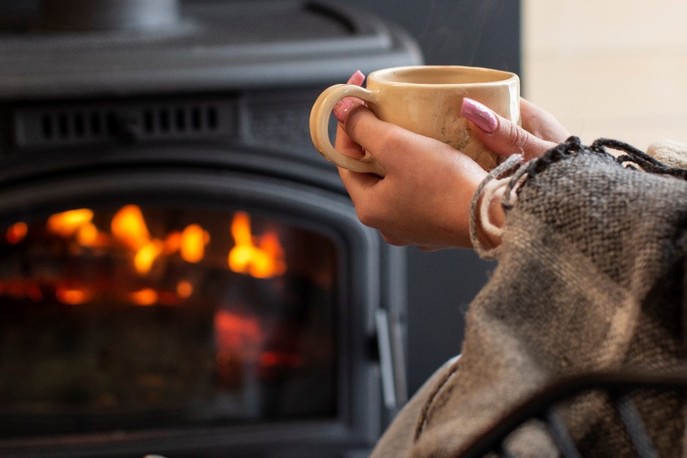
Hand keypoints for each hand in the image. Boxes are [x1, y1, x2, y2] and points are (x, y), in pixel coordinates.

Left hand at [332, 71, 568, 248]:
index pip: (345, 158)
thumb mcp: (397, 146)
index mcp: (369, 208)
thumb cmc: (445, 183)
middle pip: (370, 170)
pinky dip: (422, 169)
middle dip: (374, 137)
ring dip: (400, 153)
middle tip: (384, 108)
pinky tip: (436, 154)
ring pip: (396, 181)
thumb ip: (363, 126)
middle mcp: (387, 224)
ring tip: (412, 127)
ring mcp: (413, 227)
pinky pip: (421, 190)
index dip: (348, 123)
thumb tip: (340, 109)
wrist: (495, 217)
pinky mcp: (439, 225)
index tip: (356, 94)